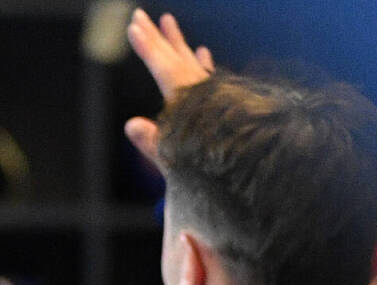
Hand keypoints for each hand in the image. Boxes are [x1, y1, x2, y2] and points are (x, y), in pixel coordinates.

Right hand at [124, 8, 215, 166]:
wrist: (245, 176)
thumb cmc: (207, 173)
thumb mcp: (172, 161)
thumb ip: (152, 143)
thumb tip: (131, 124)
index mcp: (187, 103)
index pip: (163, 68)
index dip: (147, 48)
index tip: (134, 27)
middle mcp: (201, 93)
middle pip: (174, 57)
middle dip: (155, 36)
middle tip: (139, 15)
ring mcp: (213, 95)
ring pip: (191, 61)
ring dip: (177, 42)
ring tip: (167, 20)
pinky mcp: (223, 103)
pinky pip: (209, 76)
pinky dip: (203, 62)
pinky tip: (202, 51)